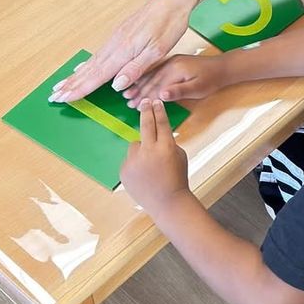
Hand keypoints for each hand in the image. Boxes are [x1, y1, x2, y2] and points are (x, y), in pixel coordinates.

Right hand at [50, 0, 193, 102]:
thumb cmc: (169, 24)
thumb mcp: (158, 50)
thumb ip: (136, 68)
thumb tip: (116, 85)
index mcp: (123, 51)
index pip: (97, 75)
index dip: (80, 89)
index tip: (62, 99)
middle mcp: (115, 44)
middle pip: (89, 69)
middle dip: (71, 84)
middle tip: (53, 96)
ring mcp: (116, 37)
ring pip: (92, 61)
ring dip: (76, 75)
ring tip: (61, 85)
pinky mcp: (120, 32)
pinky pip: (99, 53)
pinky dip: (88, 64)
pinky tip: (84, 67)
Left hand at [121, 99, 190, 215]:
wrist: (166, 202)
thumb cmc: (177, 178)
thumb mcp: (179, 155)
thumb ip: (168, 143)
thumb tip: (156, 134)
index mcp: (166, 147)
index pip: (161, 123)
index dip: (158, 111)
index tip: (155, 101)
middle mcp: (149, 151)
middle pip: (146, 125)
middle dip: (146, 112)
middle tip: (145, 102)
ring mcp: (134, 162)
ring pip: (135, 145)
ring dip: (141, 148)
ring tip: (150, 164)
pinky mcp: (125, 171)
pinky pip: (130, 159)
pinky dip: (135, 162)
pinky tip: (143, 174)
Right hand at [123, 54, 228, 106]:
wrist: (222, 67)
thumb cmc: (211, 80)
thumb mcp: (197, 89)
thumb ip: (179, 92)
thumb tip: (161, 96)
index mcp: (176, 69)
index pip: (156, 85)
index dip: (144, 96)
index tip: (133, 105)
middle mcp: (171, 63)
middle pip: (151, 79)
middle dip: (138, 90)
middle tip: (126, 101)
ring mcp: (172, 61)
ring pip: (151, 74)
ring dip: (139, 83)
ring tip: (128, 93)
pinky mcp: (173, 62)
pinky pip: (156, 70)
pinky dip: (146, 77)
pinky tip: (139, 81)